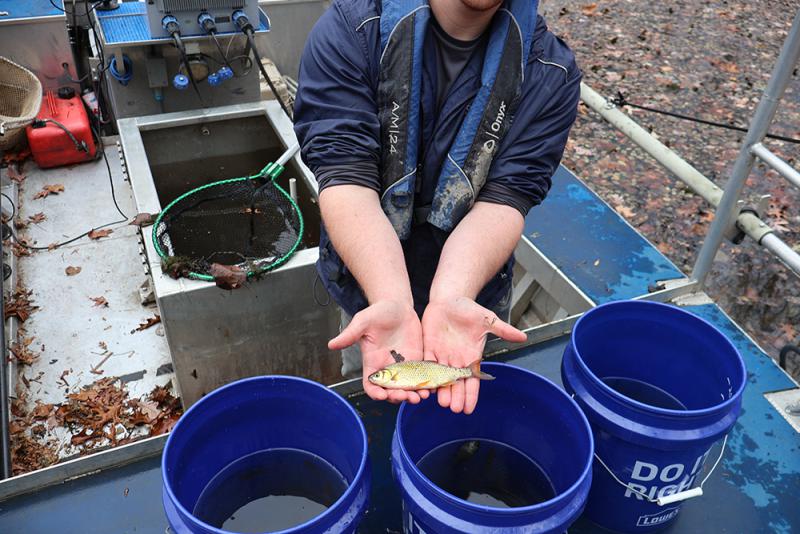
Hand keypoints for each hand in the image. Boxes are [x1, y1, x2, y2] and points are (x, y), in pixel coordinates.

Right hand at [328, 300, 429, 403]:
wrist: (398, 306)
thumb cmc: (378, 313)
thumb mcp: (363, 322)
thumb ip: (350, 334)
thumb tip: (331, 344)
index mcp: (373, 363)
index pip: (371, 385)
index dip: (376, 393)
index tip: (383, 395)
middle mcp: (388, 368)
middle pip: (391, 391)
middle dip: (399, 397)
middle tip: (407, 396)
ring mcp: (404, 367)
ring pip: (408, 388)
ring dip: (414, 395)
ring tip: (422, 396)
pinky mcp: (418, 361)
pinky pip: (421, 378)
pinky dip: (426, 385)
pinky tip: (432, 387)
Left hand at [421, 297, 525, 413]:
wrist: (450, 300)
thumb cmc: (469, 310)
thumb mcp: (488, 319)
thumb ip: (504, 329)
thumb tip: (524, 337)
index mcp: (470, 356)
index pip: (472, 380)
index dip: (471, 394)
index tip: (469, 409)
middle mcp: (456, 359)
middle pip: (456, 382)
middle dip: (456, 396)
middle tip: (455, 409)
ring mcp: (441, 354)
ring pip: (440, 376)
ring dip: (441, 389)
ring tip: (442, 402)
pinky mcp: (428, 347)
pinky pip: (426, 363)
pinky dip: (425, 374)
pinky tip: (424, 386)